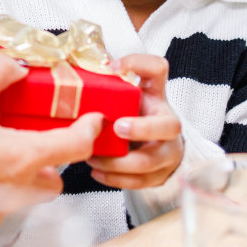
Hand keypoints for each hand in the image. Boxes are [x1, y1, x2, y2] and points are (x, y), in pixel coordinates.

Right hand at [0, 52, 102, 214]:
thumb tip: (13, 65)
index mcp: (19, 158)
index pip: (74, 146)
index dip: (89, 129)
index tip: (92, 119)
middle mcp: (14, 189)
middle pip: (55, 178)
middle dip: (53, 157)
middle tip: (39, 135)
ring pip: (29, 192)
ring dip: (26, 170)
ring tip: (5, 148)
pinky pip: (3, 202)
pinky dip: (0, 184)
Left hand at [87, 53, 184, 189]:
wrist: (157, 147)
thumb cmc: (135, 117)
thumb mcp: (126, 98)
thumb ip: (108, 85)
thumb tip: (78, 69)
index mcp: (156, 96)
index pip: (158, 69)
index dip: (138, 64)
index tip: (113, 67)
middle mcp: (168, 123)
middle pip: (169, 126)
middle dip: (142, 128)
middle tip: (117, 127)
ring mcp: (168, 151)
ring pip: (149, 161)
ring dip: (117, 162)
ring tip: (91, 156)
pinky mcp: (160, 175)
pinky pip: (139, 181)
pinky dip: (115, 179)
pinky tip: (97, 171)